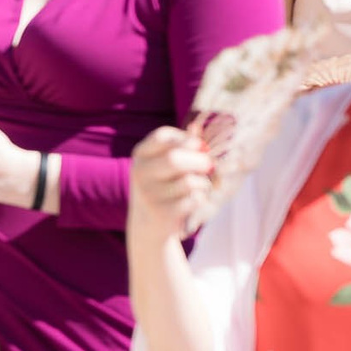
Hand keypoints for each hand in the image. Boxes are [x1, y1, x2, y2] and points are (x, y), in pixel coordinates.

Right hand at [129, 127, 212, 243]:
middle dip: (200, 161)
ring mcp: (148, 193)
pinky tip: (192, 202)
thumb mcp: (168, 163)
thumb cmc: (166, 185)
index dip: (187, 139)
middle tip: (210, 166)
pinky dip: (200, 199)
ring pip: (189, 181)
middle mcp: (140, 172)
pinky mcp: (161, 212)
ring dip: (203, 184)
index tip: (200, 147)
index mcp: (141, 154)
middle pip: (175, 159)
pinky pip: (193, 200)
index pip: (163, 136)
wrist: (149, 224)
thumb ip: (183, 145)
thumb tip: (197, 126)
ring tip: (200, 187)